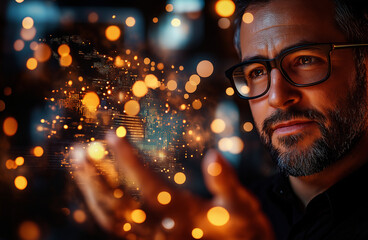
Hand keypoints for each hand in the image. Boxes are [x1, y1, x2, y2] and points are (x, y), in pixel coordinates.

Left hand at [72, 133, 273, 239]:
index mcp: (185, 216)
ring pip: (111, 219)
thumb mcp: (243, 207)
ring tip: (80, 163)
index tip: (112, 135)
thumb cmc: (244, 231)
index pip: (147, 185)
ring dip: (91, 191)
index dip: (126, 160)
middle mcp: (163, 230)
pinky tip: (96, 189)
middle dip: (94, 177)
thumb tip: (213, 155)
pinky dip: (100, 206)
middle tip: (80, 150)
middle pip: (117, 206)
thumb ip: (227, 182)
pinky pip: (117, 227)